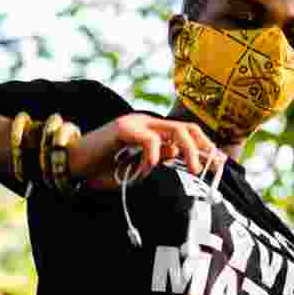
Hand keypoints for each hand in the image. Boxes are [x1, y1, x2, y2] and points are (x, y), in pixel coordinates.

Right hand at [68, 113, 223, 189]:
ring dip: (190, 151)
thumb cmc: (103, 169)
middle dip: (204, 148)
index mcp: (153, 131)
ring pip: (175, 130)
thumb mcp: (137, 168)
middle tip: (210, 169)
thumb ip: (158, 159)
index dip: (206, 147)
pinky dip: (154, 157)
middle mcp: (148, 123)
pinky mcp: (123, 128)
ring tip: (193, 170)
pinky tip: (146, 170)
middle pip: (187, 128)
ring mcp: (136, 123)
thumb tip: (178, 155)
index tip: (221, 164)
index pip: (188, 133)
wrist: (72, 166)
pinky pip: (149, 140)